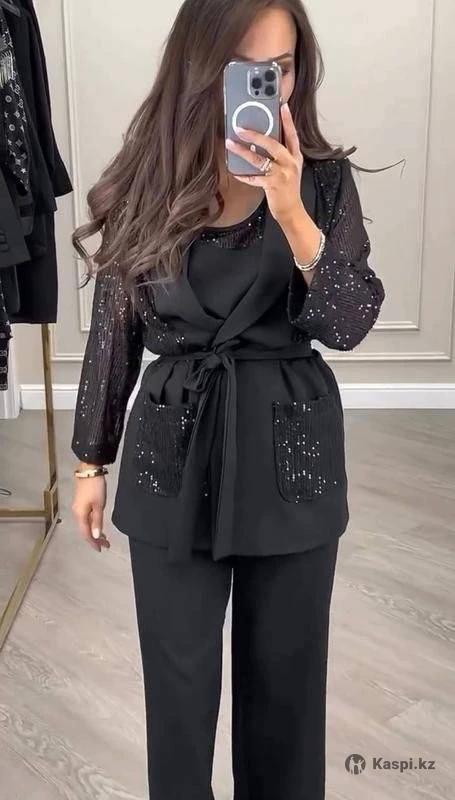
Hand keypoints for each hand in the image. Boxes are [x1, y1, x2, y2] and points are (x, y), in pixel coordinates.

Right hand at [71, 471, 109, 552]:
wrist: (89, 470)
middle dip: (94, 539)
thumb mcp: (98, 505)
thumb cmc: (95, 487)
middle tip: (106, 544)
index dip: (93, 543)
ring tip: (103, 537)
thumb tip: (95, 537)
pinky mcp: (81, 502)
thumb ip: (97, 521)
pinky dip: (92, 524)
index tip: (101, 549)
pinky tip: (97, 525)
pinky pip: (85, 518)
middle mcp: (76, 513)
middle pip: (85, 530)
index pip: (86, 533)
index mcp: (80, 515)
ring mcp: (78, 507)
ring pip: (85, 524)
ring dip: (94, 532)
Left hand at [225, 102, 304, 224]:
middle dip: (255, 135)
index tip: (282, 105)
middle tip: (240, 128)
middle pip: (273, 144)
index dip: (288, 120)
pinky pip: (254, 178)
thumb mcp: (289, 168)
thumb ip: (280, 156)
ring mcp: (282, 174)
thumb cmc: (287, 189)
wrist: (292, 210)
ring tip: (230, 144)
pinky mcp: (273, 185)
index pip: (292, 134)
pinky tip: (235, 172)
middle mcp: (290, 163)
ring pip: (260, 160)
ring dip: (243, 151)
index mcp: (295, 156)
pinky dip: (243, 175)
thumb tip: (261, 141)